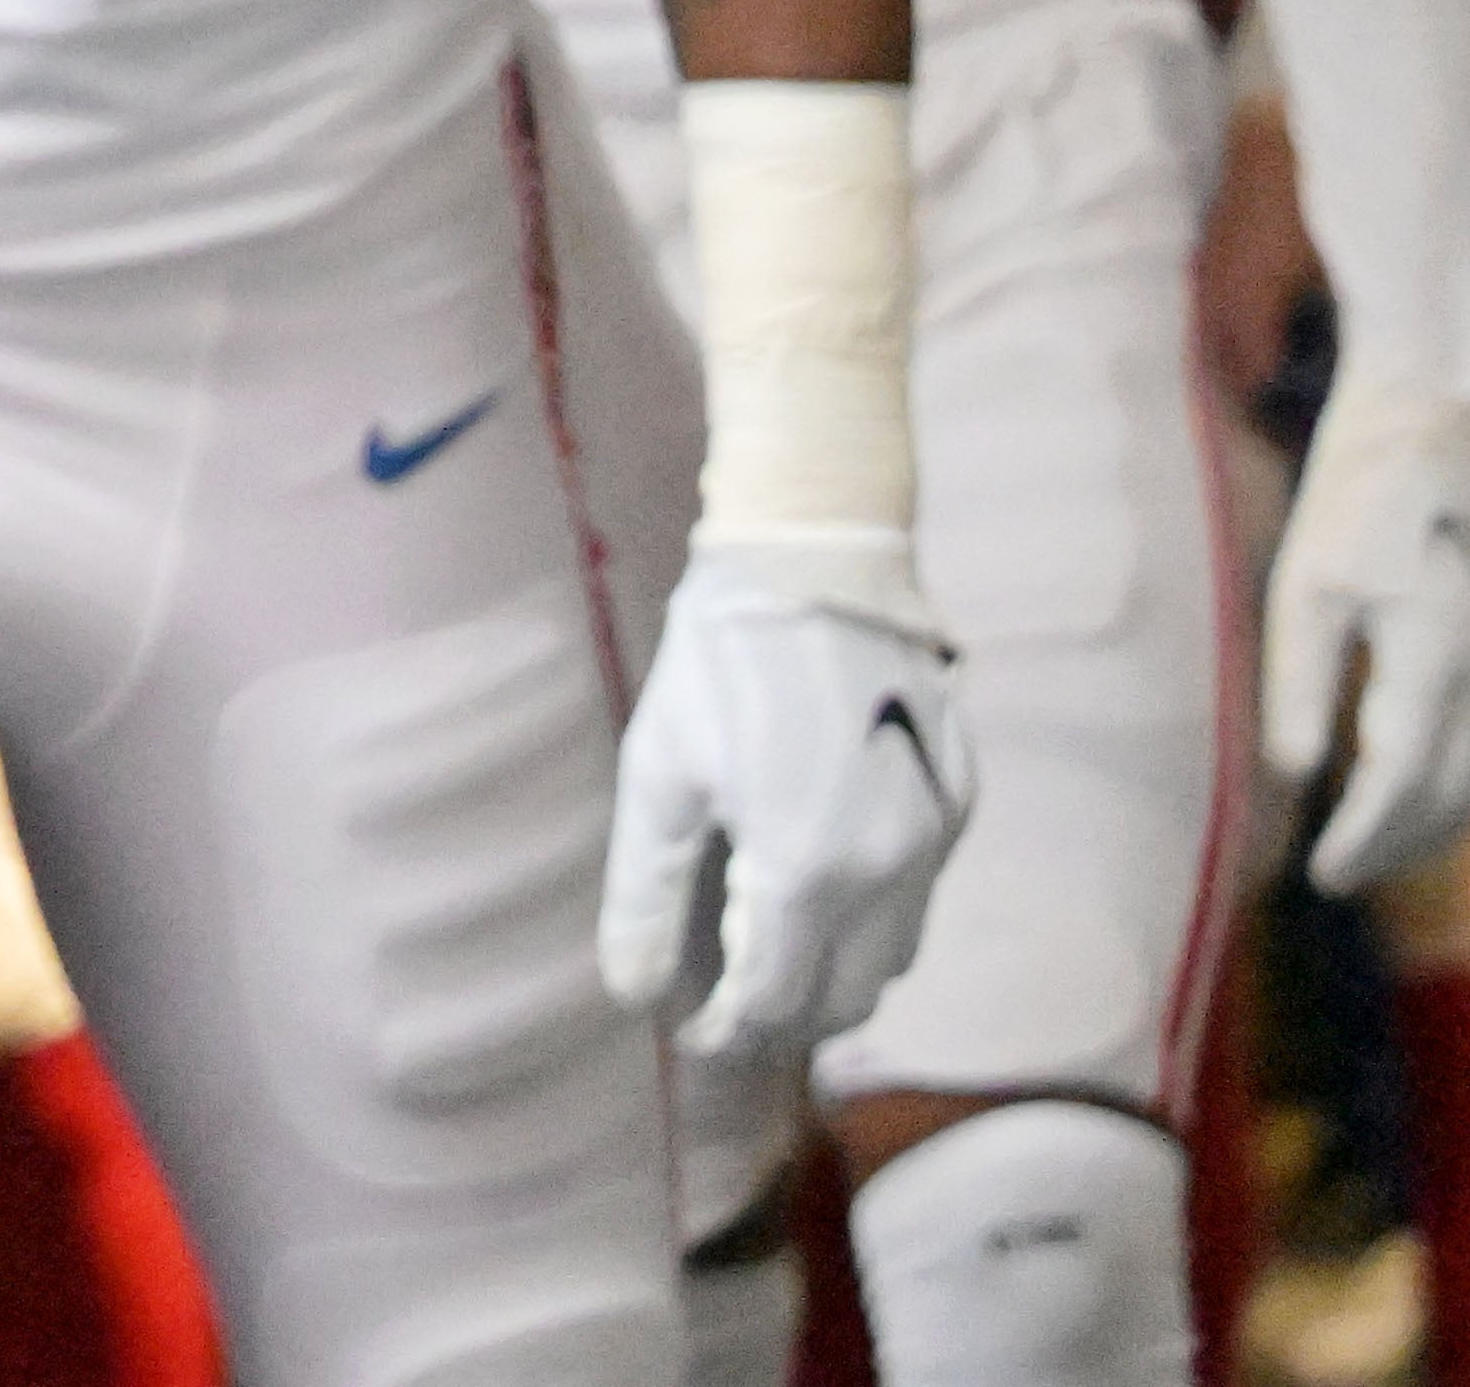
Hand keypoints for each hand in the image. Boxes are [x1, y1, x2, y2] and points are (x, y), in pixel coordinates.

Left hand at [603, 530, 969, 1056]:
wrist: (813, 565)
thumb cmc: (718, 668)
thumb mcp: (658, 775)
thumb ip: (647, 894)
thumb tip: (635, 992)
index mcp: (806, 870)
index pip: (776, 1001)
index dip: (729, 1030)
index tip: (692, 1030)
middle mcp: (890, 869)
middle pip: (850, 996)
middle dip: (788, 1015)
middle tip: (730, 999)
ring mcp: (936, 837)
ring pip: (897, 954)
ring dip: (839, 972)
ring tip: (774, 951)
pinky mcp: (960, 802)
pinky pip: (922, 893)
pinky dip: (876, 914)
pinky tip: (823, 883)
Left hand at [1272, 382, 1469, 890]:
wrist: (1438, 424)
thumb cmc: (1355, 496)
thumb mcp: (1305, 580)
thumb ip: (1298, 678)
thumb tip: (1290, 774)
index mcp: (1427, 647)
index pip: (1400, 777)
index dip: (1365, 837)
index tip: (1323, 877)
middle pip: (1452, 790)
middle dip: (1396, 842)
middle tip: (1337, 876)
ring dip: (1435, 823)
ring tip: (1374, 848)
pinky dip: (1461, 783)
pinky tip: (1422, 795)